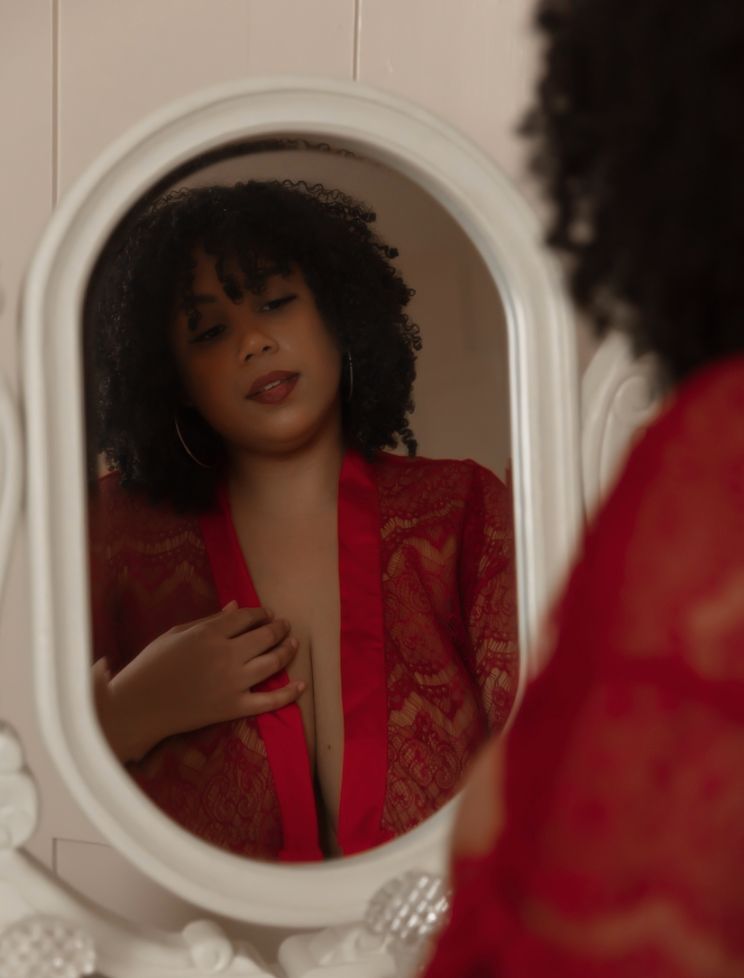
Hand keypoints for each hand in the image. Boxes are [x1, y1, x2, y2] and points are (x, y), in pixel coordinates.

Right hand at [94, 603, 302, 762]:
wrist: (139, 706)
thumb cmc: (152, 665)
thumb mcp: (177, 634)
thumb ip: (210, 620)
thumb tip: (236, 605)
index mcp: (210, 633)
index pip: (246, 617)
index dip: (260, 613)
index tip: (267, 613)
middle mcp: (227, 655)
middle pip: (265, 636)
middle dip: (279, 628)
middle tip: (285, 625)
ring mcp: (233, 683)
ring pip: (272, 662)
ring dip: (288, 650)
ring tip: (294, 643)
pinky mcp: (234, 707)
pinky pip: (269, 701)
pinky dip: (289, 694)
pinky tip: (302, 685)